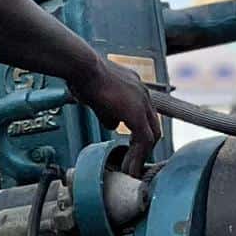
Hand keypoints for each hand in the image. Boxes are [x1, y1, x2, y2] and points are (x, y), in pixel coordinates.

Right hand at [71, 57, 161, 175]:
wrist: (82, 67)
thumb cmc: (83, 76)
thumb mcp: (99, 97)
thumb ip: (109, 112)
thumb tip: (113, 124)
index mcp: (134, 87)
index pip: (144, 114)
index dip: (139, 132)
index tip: (131, 146)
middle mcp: (142, 93)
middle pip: (153, 125)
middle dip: (144, 146)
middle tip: (134, 160)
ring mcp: (142, 102)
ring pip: (151, 134)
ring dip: (141, 153)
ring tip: (131, 168)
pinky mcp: (137, 113)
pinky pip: (144, 139)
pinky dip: (138, 154)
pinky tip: (129, 165)